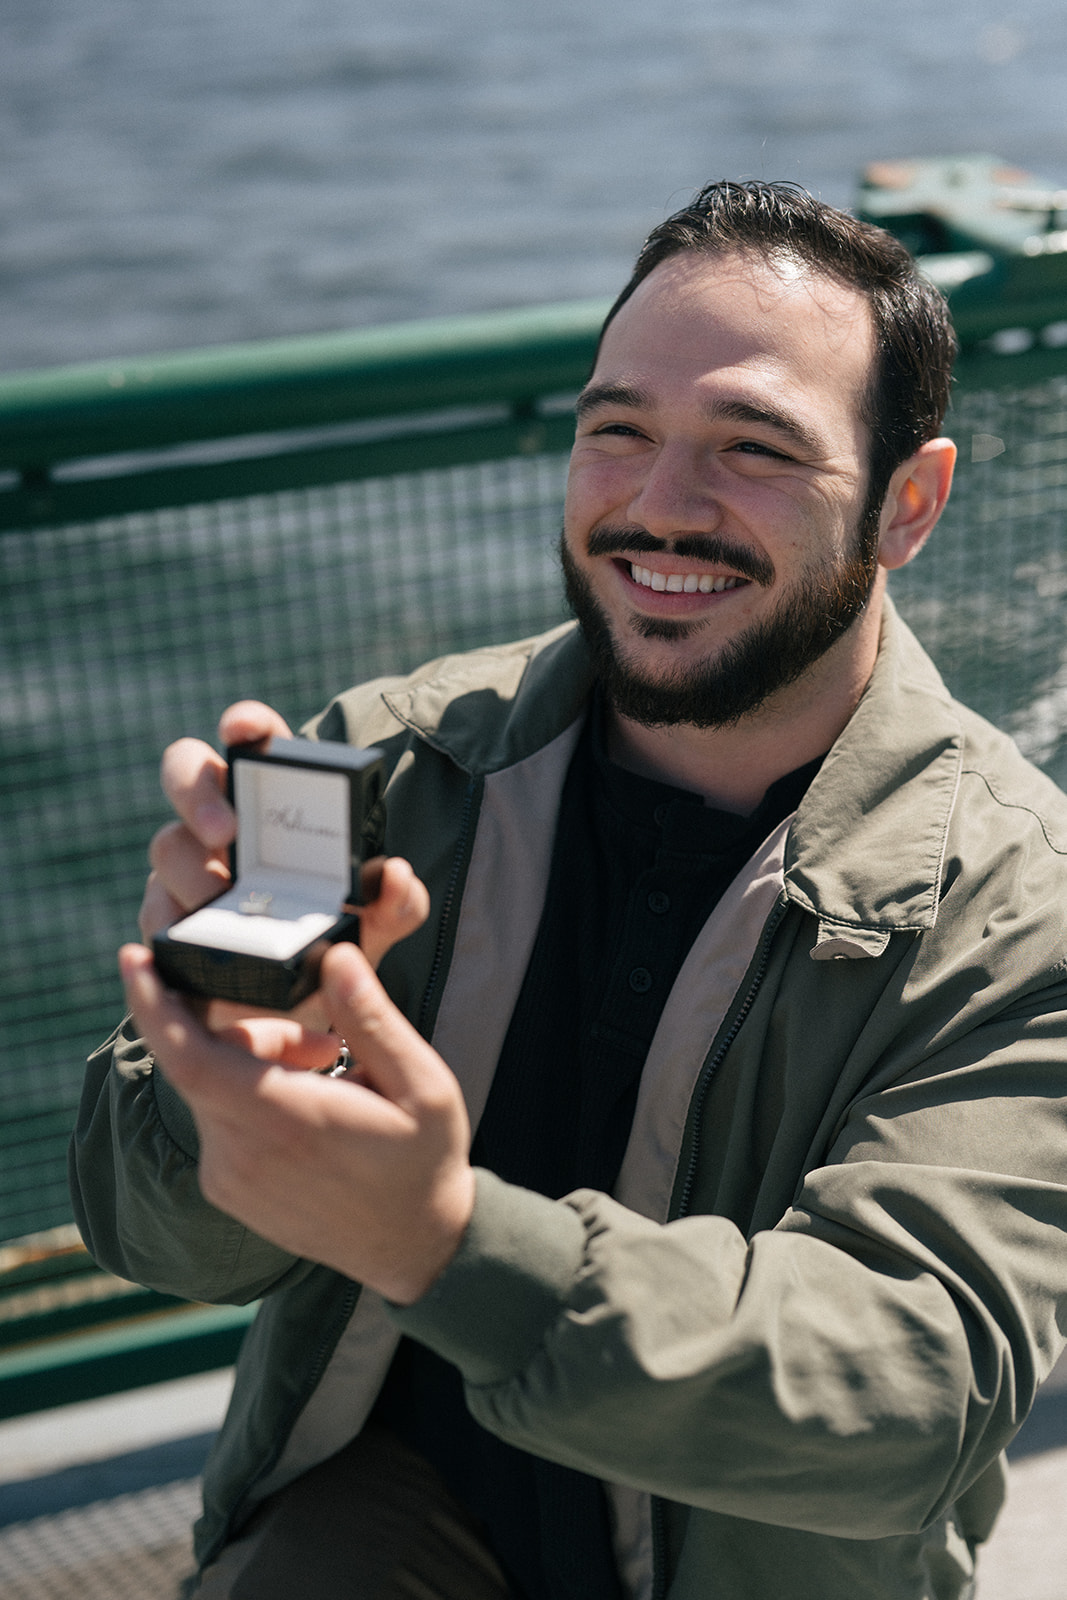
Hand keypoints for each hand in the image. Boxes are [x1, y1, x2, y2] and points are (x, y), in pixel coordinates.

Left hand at [119, 939, 474, 1304]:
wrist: (412, 1249)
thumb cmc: (421, 1163)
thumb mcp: (422, 1086)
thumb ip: (373, 1019)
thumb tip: (337, 957)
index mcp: (290, 1122)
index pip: (191, 1057)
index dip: (154, 1005)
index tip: (135, 959)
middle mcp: (243, 1154)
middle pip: (207, 1057)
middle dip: (255, 1027)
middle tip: (325, 1042)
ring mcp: (227, 1177)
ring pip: (210, 1086)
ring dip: (256, 1061)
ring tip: (326, 1072)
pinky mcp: (224, 1188)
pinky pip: (216, 1117)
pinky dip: (248, 1093)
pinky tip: (305, 1106)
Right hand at [140, 700, 428, 1029]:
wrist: (304, 1001)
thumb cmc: (338, 936)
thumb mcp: (375, 923)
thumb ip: (396, 902)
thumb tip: (397, 878)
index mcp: (275, 799)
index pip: (254, 740)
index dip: (246, 723)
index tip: (244, 728)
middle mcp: (223, 820)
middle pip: (184, 771)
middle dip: (197, 793)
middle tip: (226, 832)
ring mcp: (187, 865)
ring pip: (167, 847)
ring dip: (193, 875)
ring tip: (224, 905)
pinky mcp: (166, 916)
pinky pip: (154, 913)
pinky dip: (175, 928)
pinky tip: (203, 949)